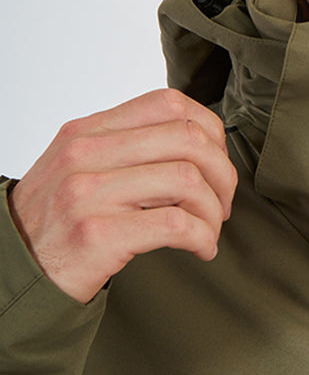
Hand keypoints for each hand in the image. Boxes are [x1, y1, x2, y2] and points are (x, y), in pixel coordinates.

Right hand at [8, 89, 237, 302]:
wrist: (13, 270)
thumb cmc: (57, 221)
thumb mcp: (81, 166)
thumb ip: (129, 146)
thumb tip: (201, 142)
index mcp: (88, 131)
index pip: (168, 103)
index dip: (209, 130)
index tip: (216, 161)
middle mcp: (85, 155)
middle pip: (187, 139)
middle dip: (221, 173)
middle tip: (222, 202)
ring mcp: (88, 194)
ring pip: (187, 179)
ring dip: (214, 210)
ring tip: (210, 228)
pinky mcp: (96, 235)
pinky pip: (175, 224)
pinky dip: (202, 236)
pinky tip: (201, 248)